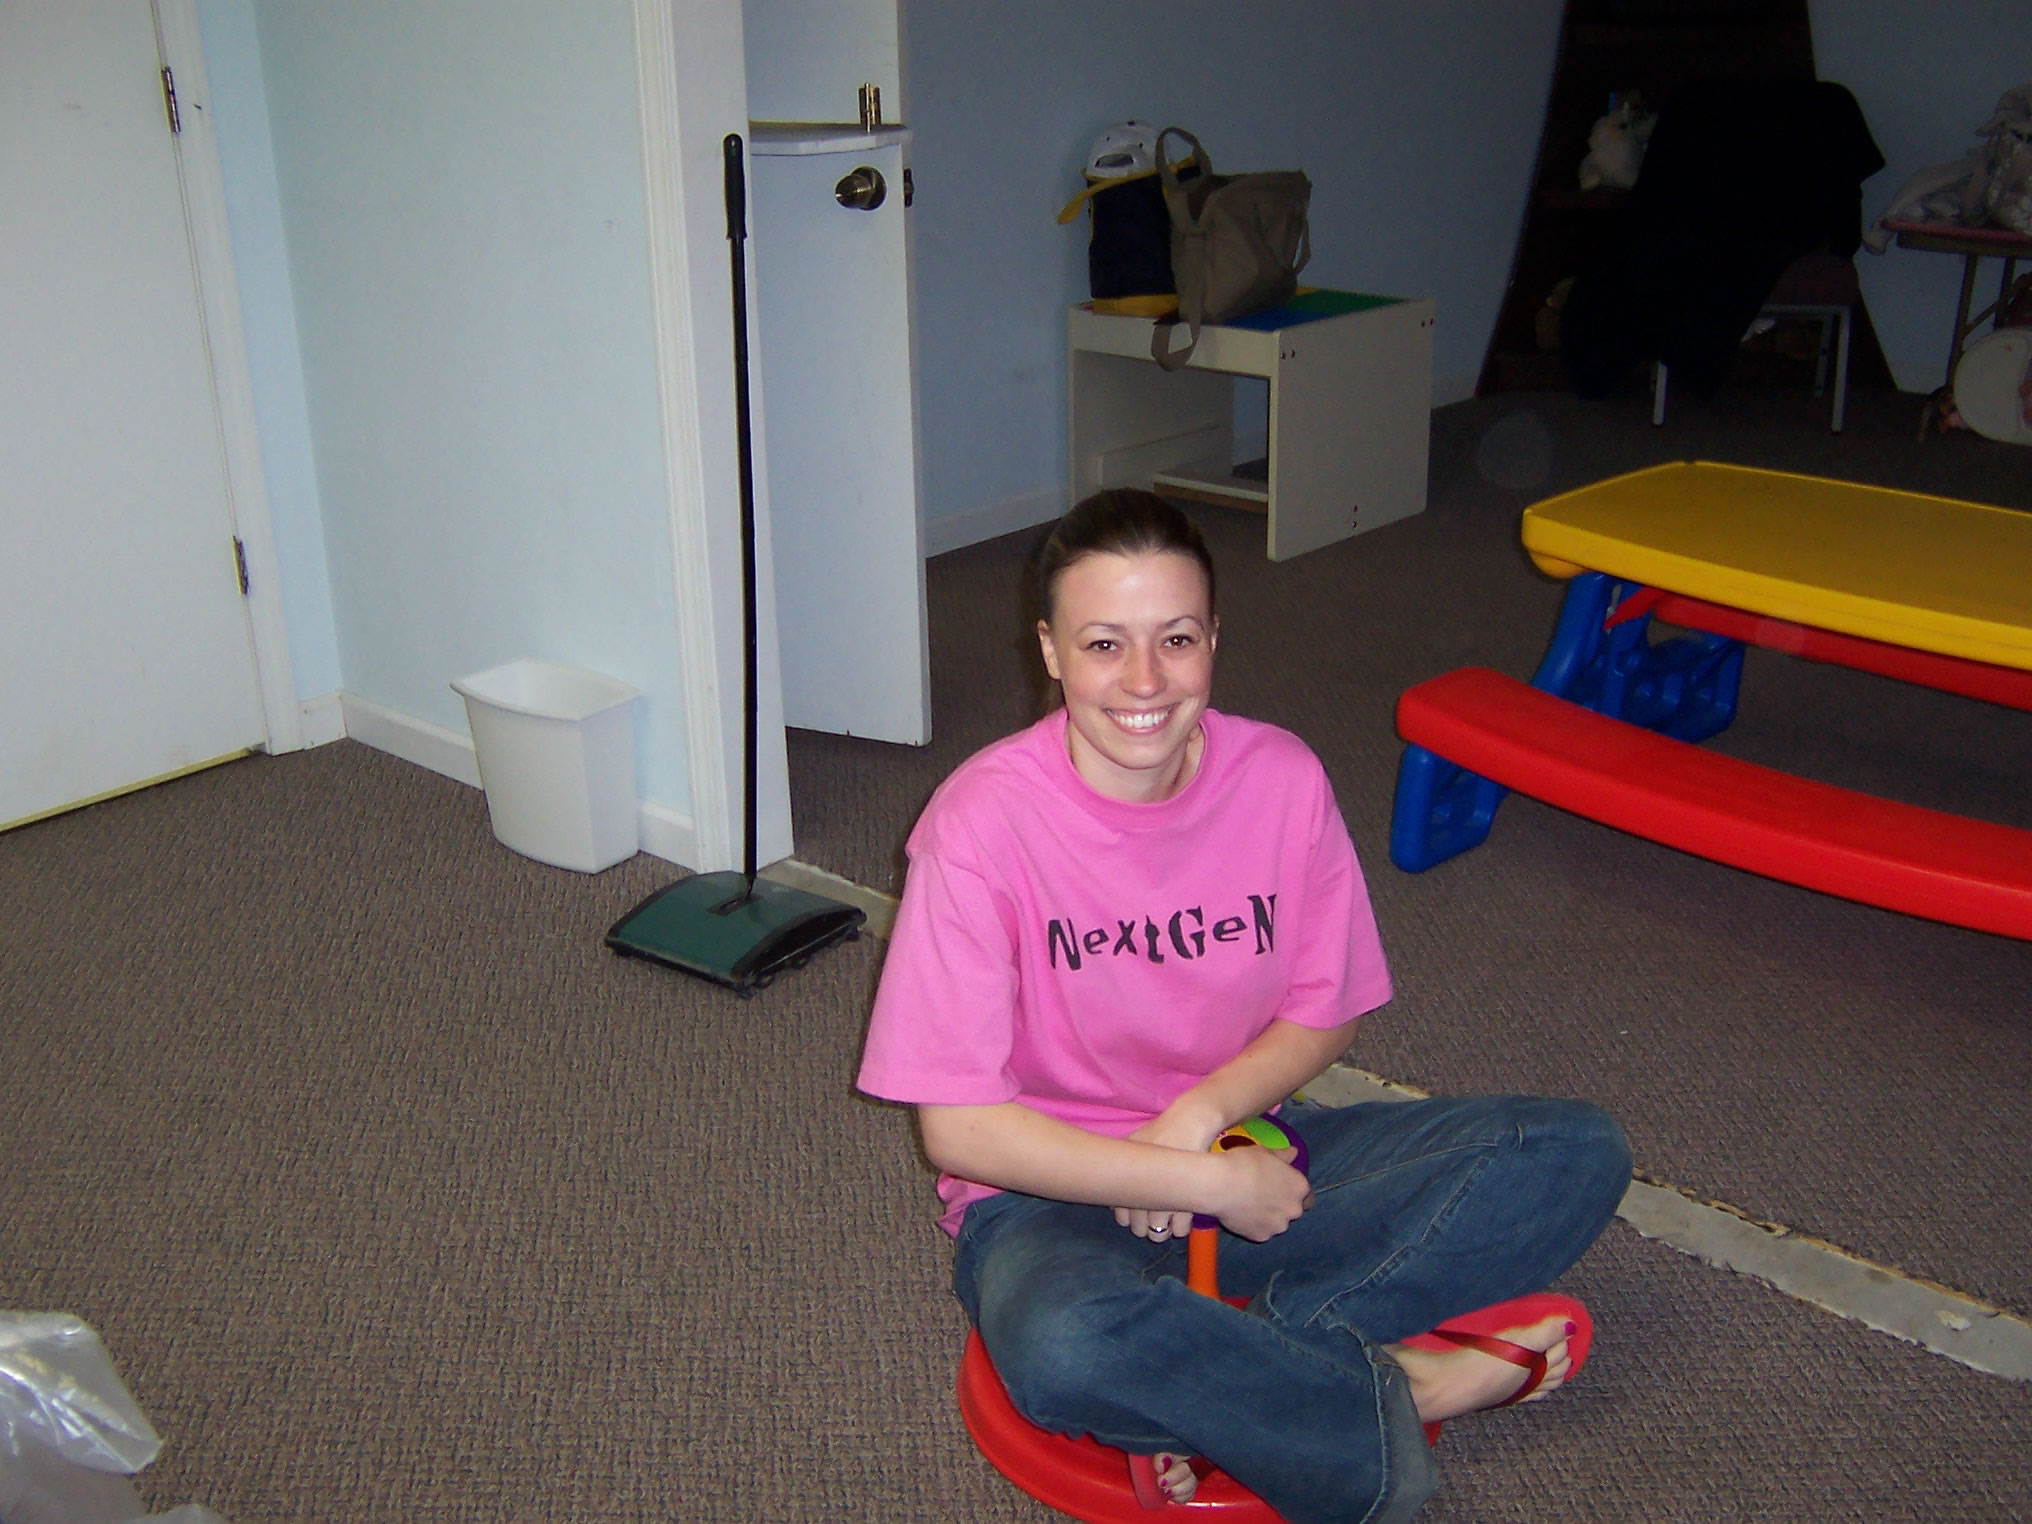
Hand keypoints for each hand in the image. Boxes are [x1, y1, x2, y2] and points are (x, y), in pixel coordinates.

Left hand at [1112, 1106, 1220, 1240]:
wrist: (1190, 1121)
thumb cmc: (1162, 1131)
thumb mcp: (1135, 1144)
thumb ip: (1125, 1166)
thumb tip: (1117, 1193)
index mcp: (1127, 1178)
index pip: (1121, 1216)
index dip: (1130, 1221)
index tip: (1138, 1216)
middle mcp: (1142, 1191)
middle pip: (1139, 1228)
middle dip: (1146, 1230)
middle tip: (1154, 1222)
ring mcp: (1164, 1196)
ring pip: (1158, 1231)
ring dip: (1162, 1232)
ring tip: (1168, 1226)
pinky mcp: (1187, 1199)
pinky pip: (1180, 1226)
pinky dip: (1180, 1228)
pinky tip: (1181, 1223)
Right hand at [1206, 1144, 1311, 1241]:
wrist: (1219, 1185)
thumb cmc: (1244, 1163)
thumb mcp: (1265, 1152)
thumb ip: (1283, 1156)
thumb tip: (1294, 1152)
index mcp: (1299, 1187)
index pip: (1307, 1195)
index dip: (1294, 1192)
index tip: (1283, 1188)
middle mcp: (1293, 1209)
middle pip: (1292, 1210)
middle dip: (1281, 1205)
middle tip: (1262, 1195)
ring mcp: (1278, 1226)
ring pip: (1277, 1223)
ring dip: (1268, 1217)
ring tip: (1249, 1205)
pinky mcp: (1261, 1237)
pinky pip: (1261, 1231)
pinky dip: (1254, 1225)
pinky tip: (1241, 1214)